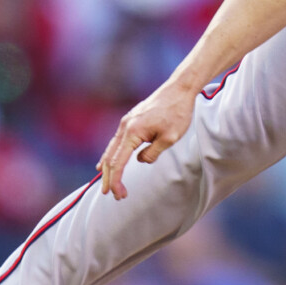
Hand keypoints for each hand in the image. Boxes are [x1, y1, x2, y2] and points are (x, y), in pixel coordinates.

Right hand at [96, 80, 198, 198]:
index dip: (116, 180)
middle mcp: (125, 126)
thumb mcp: (169, 138)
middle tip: (113, 195)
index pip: (118, 162)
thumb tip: (140, 160)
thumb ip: (152, 153)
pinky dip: (111, 155)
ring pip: (111, 149)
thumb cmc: (177, 113)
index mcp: (132, 132)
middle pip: (111, 157)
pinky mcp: (131, 120)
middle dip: (110, 178)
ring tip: (107, 184)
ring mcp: (126, 122)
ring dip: (109, 168)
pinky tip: (106, 163)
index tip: (118, 194)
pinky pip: (116, 142)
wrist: (179, 89)